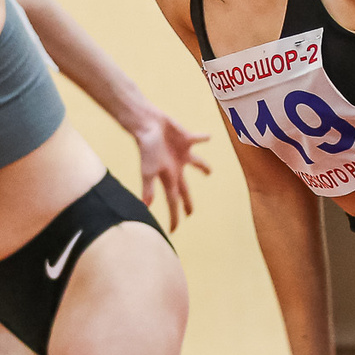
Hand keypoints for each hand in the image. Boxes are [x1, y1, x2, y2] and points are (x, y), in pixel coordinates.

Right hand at [131, 111, 212, 230]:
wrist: (145, 124)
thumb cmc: (147, 148)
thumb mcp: (148, 170)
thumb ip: (148, 188)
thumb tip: (145, 207)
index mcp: (169, 177)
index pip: (174, 201)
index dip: (174, 216)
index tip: (174, 230)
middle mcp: (176, 168)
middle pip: (184, 189)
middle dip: (187, 202)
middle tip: (190, 213)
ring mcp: (181, 154)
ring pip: (195, 164)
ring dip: (203, 168)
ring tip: (209, 173)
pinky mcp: (185, 139)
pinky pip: (197, 139)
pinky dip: (202, 138)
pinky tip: (208, 137)